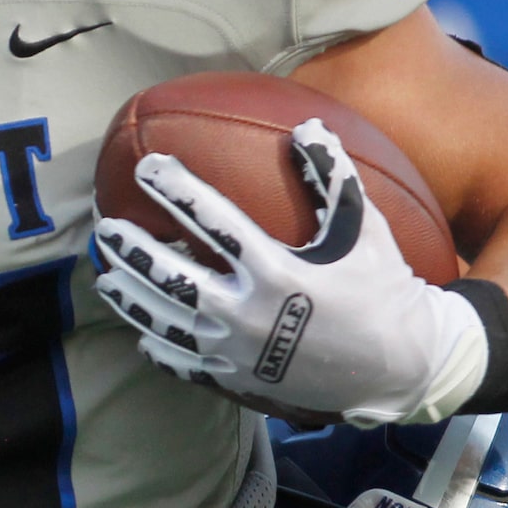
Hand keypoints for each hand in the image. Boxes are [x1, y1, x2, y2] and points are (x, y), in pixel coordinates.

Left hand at [93, 120, 486, 425]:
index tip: (149, 166)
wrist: (401, 368)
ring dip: (131, 298)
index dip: (177, 188)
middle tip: (106, 228)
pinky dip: (158, 348)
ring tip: (106, 277)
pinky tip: (142, 335)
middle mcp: (247, 312)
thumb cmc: (385, 292)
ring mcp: (237, 352)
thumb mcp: (367, 231)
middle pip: (171, 276)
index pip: (213, 220)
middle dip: (133, 249)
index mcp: (276, 270)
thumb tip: (308, 125)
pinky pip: (185, 364)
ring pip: (166, 323)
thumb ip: (334, 177)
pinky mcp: (237, 382)